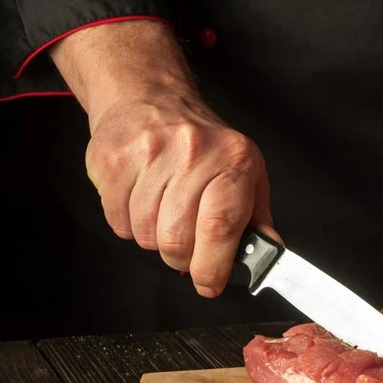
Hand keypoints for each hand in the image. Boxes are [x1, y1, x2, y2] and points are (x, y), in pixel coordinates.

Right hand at [50, 20, 278, 296]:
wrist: (150, 98)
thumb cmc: (205, 143)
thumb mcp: (246, 171)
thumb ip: (257, 216)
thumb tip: (269, 253)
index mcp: (232, 160)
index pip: (221, 226)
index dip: (213, 266)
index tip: (209, 284)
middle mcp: (192, 153)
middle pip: (177, 239)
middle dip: (182, 257)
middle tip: (186, 248)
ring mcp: (148, 154)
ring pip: (145, 233)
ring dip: (154, 239)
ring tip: (163, 214)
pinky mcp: (113, 159)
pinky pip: (117, 220)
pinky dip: (128, 225)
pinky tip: (140, 202)